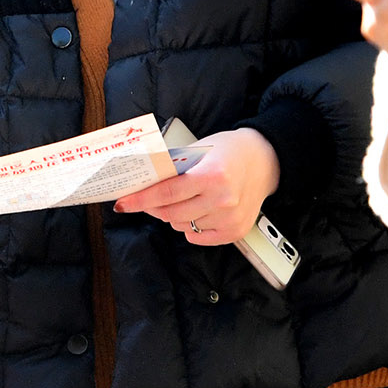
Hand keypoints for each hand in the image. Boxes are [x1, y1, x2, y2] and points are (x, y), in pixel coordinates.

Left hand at [116, 126, 278, 248]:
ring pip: (182, 226)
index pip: (165, 193)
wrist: (265, 160)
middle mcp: (222, 199)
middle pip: (170, 213)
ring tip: (182, 200)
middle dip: (153, 207)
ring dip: (173, 215)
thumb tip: (142, 183)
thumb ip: (174, 169)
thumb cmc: (230, 151)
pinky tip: (197, 210)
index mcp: (212, 176)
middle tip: (147, 200)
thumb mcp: (200, 151)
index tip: (122, 204)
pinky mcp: (234, 231)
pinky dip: (190, 226)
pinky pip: (197, 236)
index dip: (140, 200)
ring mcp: (229, 218)